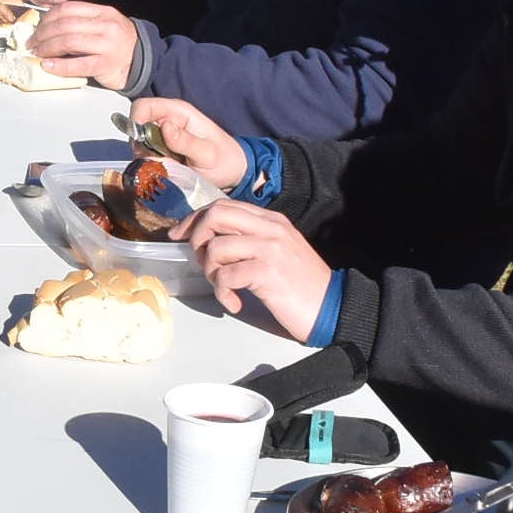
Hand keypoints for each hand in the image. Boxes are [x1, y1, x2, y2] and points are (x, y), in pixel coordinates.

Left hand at [29, 1, 139, 89]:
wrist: (144, 62)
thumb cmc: (119, 44)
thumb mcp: (104, 25)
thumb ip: (82, 23)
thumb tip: (49, 28)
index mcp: (102, 12)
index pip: (67, 9)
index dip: (46, 19)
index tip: (36, 29)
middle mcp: (105, 25)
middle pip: (65, 25)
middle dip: (42, 34)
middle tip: (32, 44)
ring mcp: (107, 45)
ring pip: (69, 41)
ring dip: (47, 48)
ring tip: (37, 54)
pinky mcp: (106, 64)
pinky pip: (79, 64)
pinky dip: (60, 65)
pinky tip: (48, 66)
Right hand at [129, 96, 246, 187]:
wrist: (234, 173)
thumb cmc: (226, 159)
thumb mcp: (208, 153)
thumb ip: (186, 142)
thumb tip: (165, 127)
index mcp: (179, 112)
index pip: (143, 106)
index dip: (135, 122)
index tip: (141, 145)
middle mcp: (167, 120)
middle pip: (137, 127)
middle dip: (141, 146)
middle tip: (158, 163)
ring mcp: (163, 136)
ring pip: (139, 144)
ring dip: (146, 159)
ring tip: (167, 169)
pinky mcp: (162, 151)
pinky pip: (146, 157)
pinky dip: (150, 166)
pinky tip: (166, 172)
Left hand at [174, 198, 332, 337]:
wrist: (332, 307)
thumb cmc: (302, 284)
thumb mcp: (278, 251)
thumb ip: (251, 239)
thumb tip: (212, 240)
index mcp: (271, 219)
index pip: (223, 206)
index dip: (195, 219)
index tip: (180, 236)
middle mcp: (270, 227)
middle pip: (215, 215)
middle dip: (197, 238)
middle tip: (202, 262)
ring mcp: (270, 248)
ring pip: (215, 247)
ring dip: (209, 271)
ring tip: (223, 287)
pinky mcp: (268, 272)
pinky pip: (225, 276)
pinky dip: (222, 293)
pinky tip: (234, 303)